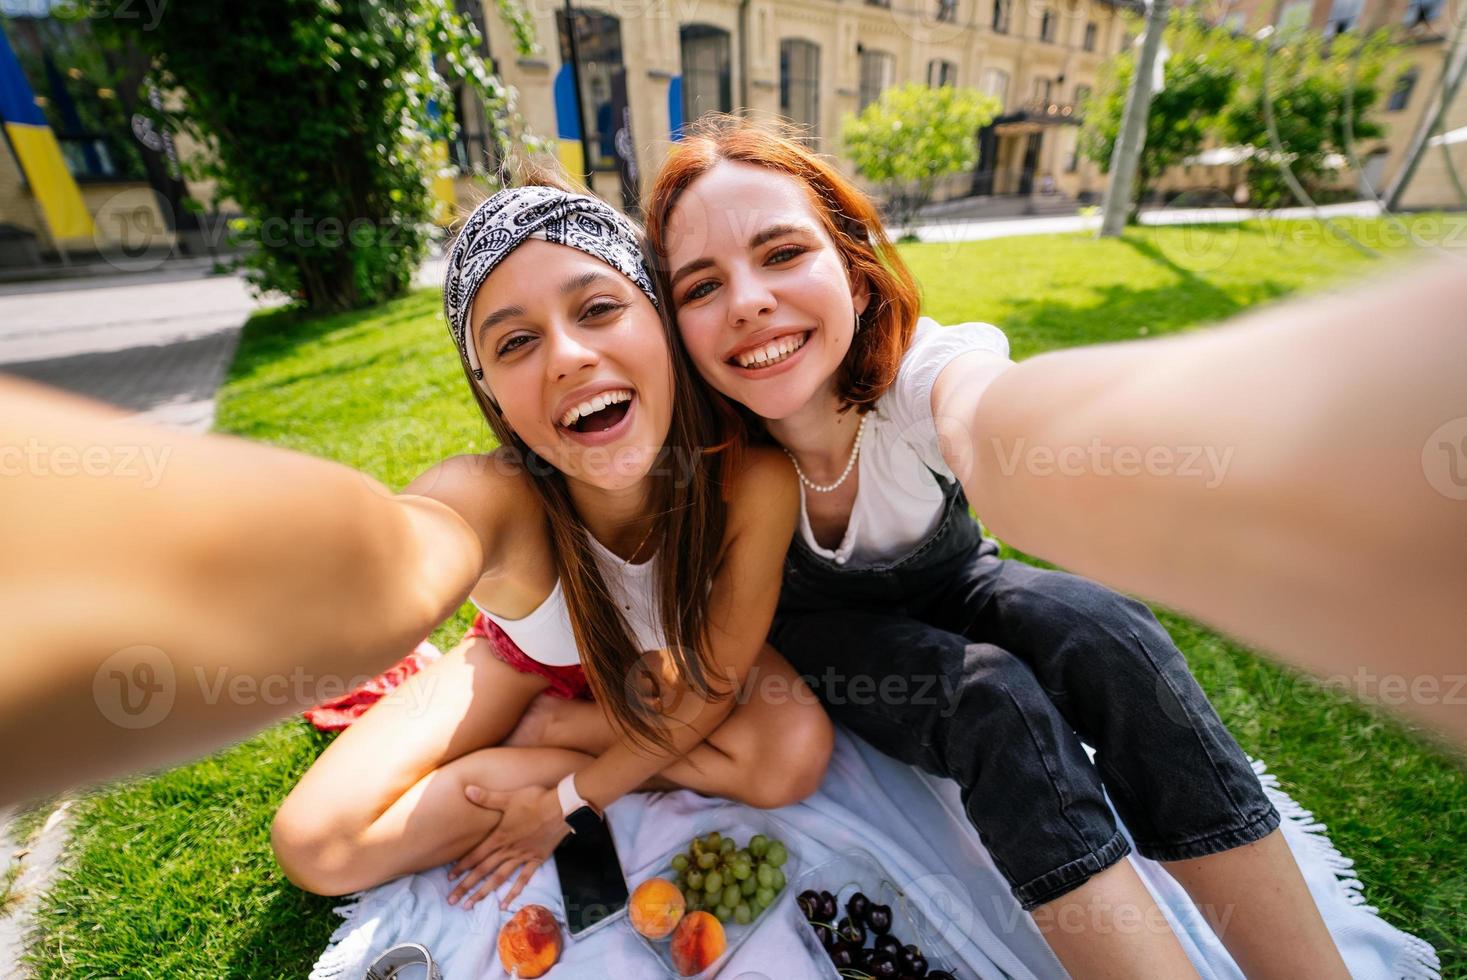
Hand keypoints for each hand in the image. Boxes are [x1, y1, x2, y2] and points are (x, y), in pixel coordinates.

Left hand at [446, 784, 569, 909]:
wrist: (561, 808)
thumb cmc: (535, 800)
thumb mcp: (508, 797)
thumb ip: (487, 797)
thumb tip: (467, 789)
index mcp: (500, 836)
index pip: (476, 855)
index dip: (462, 866)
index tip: (450, 878)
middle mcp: (508, 850)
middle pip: (483, 870)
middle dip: (466, 886)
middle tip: (453, 900)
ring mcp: (522, 856)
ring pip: (499, 878)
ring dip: (484, 892)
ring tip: (471, 904)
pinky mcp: (536, 859)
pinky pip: (523, 879)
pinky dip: (514, 892)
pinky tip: (505, 904)